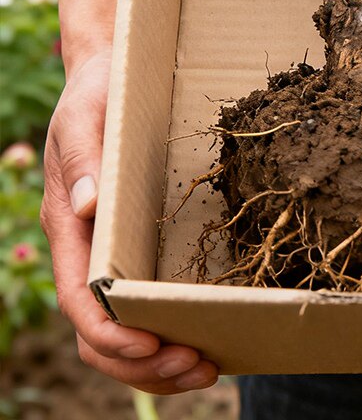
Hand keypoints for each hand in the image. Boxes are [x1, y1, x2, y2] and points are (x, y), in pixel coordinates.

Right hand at [40, 46, 219, 393]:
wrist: (111, 76)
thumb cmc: (95, 97)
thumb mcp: (83, 119)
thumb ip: (83, 160)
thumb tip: (86, 207)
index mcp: (69, 230)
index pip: (80, 301)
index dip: (110, 336)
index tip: (152, 348)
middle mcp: (89, 251)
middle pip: (102, 334)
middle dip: (145, 363)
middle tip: (199, 367)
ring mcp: (113, 253)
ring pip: (125, 331)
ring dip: (161, 361)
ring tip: (208, 368)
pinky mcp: (139, 245)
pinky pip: (148, 303)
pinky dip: (173, 331)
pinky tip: (210, 338)